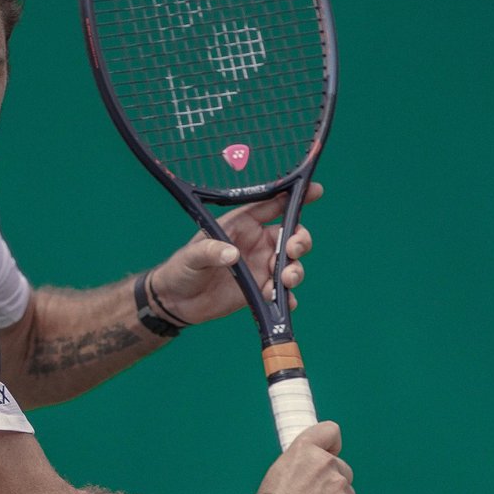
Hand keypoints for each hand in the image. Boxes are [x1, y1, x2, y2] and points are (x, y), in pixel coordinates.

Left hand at [144, 182, 321, 325]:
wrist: (176, 302)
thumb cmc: (182, 268)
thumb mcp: (192, 255)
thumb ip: (211, 251)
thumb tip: (232, 255)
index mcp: (242, 224)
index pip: (274, 205)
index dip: (297, 197)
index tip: (317, 191)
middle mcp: (257, 243)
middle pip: (292, 235)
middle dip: (300, 240)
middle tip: (292, 249)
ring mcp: (261, 267)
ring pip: (291, 264)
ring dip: (295, 270)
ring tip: (285, 279)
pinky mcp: (260, 291)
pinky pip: (281, 293)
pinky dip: (287, 297)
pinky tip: (284, 302)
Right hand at [253, 420, 358, 493]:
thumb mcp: (280, 471)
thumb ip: (304, 466)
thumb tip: (316, 473)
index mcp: (305, 449)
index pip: (331, 431)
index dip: (331, 445)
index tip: (328, 454)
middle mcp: (326, 463)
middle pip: (342, 468)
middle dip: (331, 483)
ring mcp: (340, 487)